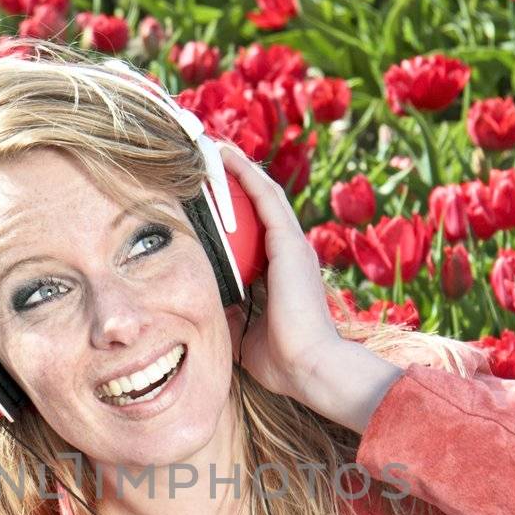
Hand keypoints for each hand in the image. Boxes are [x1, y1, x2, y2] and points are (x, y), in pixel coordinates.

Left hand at [216, 142, 347, 405]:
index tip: (210, 198)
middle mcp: (291, 253)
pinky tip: (225, 156)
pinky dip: (245, 174)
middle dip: (236, 182)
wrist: (309, 366)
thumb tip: (204, 306)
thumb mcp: (243, 334)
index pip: (255, 233)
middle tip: (208, 161)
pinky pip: (266, 197)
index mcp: (283, 274)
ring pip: (263, 194)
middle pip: (260, 206)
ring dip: (239, 169)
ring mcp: (294, 245)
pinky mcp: (291, 242)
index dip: (235, 213)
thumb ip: (228, 315)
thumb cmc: (281, 360)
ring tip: (213, 148)